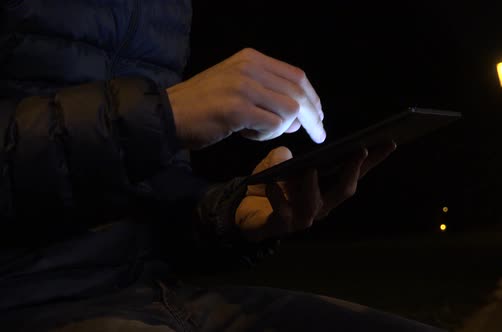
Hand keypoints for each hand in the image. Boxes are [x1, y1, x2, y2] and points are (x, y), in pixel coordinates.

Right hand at [166, 48, 325, 149]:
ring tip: (260, 132)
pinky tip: (248, 135)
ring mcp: (243, 87)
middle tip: (318, 134)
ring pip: (289, 109)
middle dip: (313, 116)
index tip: (318, 115)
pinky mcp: (237, 109)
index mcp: (251, 58)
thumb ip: (268, 97)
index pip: (296, 75)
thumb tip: (298, 119)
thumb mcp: (236, 88)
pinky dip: (268, 135)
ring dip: (283, 128)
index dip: (312, 97)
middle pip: (298, 91)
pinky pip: (273, 125)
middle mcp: (249, 67)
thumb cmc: (201, 106)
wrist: (167, 114)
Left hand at [235, 141, 395, 241]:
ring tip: (309, 170)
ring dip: (312, 186)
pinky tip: (270, 184)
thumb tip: (287, 153)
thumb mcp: (278, 165)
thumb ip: (284, 158)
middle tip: (359, 151)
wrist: (245, 214)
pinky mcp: (282, 225)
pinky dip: (276, 197)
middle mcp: (321, 205)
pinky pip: (282, 212)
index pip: (356, 174)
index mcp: (327, 189)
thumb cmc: (270, 187)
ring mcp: (303, 218)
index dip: (374, 160)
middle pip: (344, 190)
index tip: (390, 142)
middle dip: (352, 171)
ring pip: (315, 204)